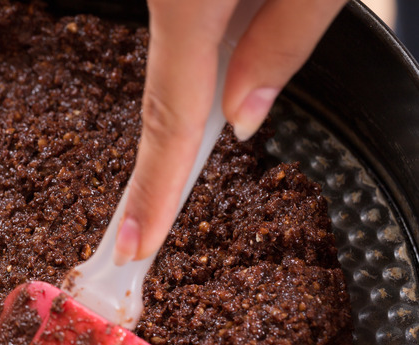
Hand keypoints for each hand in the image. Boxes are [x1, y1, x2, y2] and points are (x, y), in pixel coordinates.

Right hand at [113, 0, 347, 264]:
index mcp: (188, 0)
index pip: (170, 118)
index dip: (151, 190)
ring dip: (197, 104)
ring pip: (179, 60)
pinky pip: (186, 34)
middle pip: (163, 98)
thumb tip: (243, 116)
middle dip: (156, 171)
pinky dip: (200, 67)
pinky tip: (223, 68)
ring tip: (184, 168)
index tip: (135, 245)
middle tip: (137, 235)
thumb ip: (284, 41)